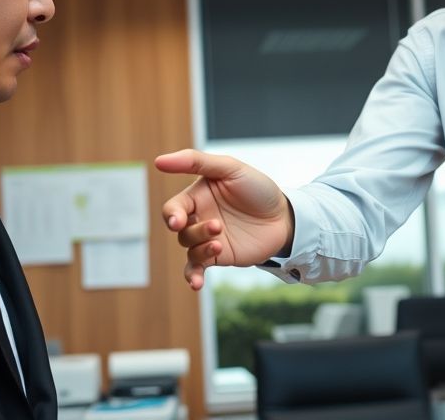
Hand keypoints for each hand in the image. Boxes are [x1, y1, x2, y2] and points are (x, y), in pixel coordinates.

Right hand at [156, 149, 293, 290]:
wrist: (285, 218)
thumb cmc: (258, 189)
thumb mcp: (230, 168)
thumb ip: (196, 162)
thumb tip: (159, 161)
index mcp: (198, 196)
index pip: (173, 208)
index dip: (172, 215)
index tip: (177, 221)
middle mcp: (199, 217)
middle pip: (180, 230)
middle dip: (194, 230)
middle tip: (216, 226)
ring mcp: (208, 238)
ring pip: (188, 248)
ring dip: (201, 248)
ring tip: (219, 243)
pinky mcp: (218, 256)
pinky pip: (196, 267)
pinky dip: (192, 276)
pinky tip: (196, 283)